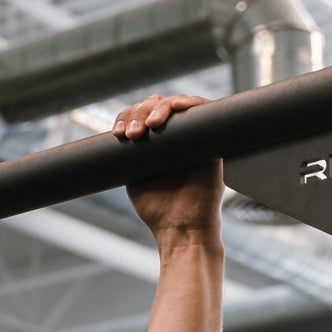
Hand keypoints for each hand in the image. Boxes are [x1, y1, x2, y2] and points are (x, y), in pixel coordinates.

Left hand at [113, 94, 223, 244]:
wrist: (183, 228)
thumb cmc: (159, 210)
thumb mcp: (133, 177)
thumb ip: (129, 156)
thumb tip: (119, 134)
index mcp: (154, 145)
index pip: (139, 116)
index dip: (127, 117)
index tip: (119, 134)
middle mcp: (175, 137)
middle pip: (155, 105)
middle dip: (140, 112)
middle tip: (134, 134)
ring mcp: (193, 136)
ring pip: (176, 104)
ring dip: (159, 107)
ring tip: (151, 124)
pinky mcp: (212, 139)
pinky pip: (204, 110)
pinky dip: (191, 102)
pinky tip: (176, 107)